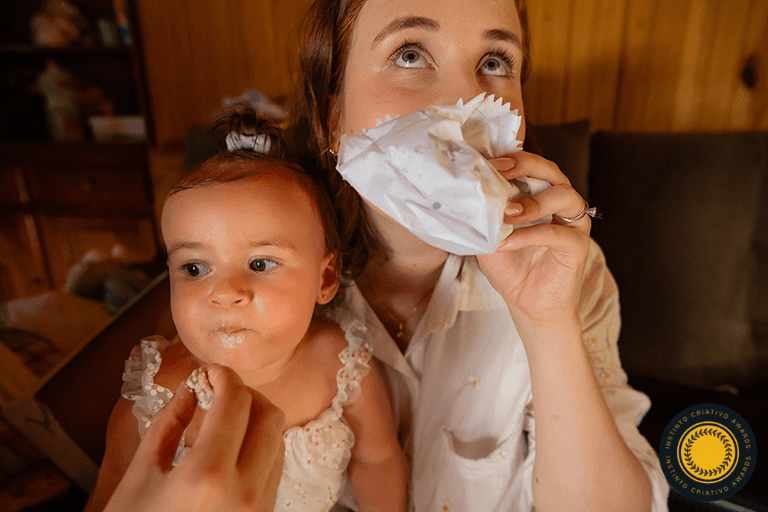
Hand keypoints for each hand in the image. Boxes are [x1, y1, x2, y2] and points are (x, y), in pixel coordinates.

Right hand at [104, 365, 284, 511]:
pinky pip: (274, 469)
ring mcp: (260, 508)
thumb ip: (167, 425)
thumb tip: (190, 389)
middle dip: (247, 395)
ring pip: (277, 442)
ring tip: (224, 420)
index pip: (236, 403)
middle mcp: (245, 491)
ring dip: (256, 421)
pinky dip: (259, 448)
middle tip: (219, 392)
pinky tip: (232, 448)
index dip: (224, 377)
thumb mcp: (139, 476)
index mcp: (207, 476)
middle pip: (270, 416)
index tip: (210, 371)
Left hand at [477, 151, 591, 323]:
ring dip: (532, 202)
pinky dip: (529, 235)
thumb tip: (462, 193)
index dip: (510, 157)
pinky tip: (506, 243)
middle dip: (525, 166)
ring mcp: (573, 223)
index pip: (530, 164)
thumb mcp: (488, 234)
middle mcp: (561, 201)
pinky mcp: (578, 246)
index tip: (486, 161)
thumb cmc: (509, 265)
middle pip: (551, 170)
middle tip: (500, 172)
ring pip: (563, 195)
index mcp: (539, 193)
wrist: (526, 304)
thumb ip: (482, 214)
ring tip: (505, 214)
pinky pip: (556, 233)